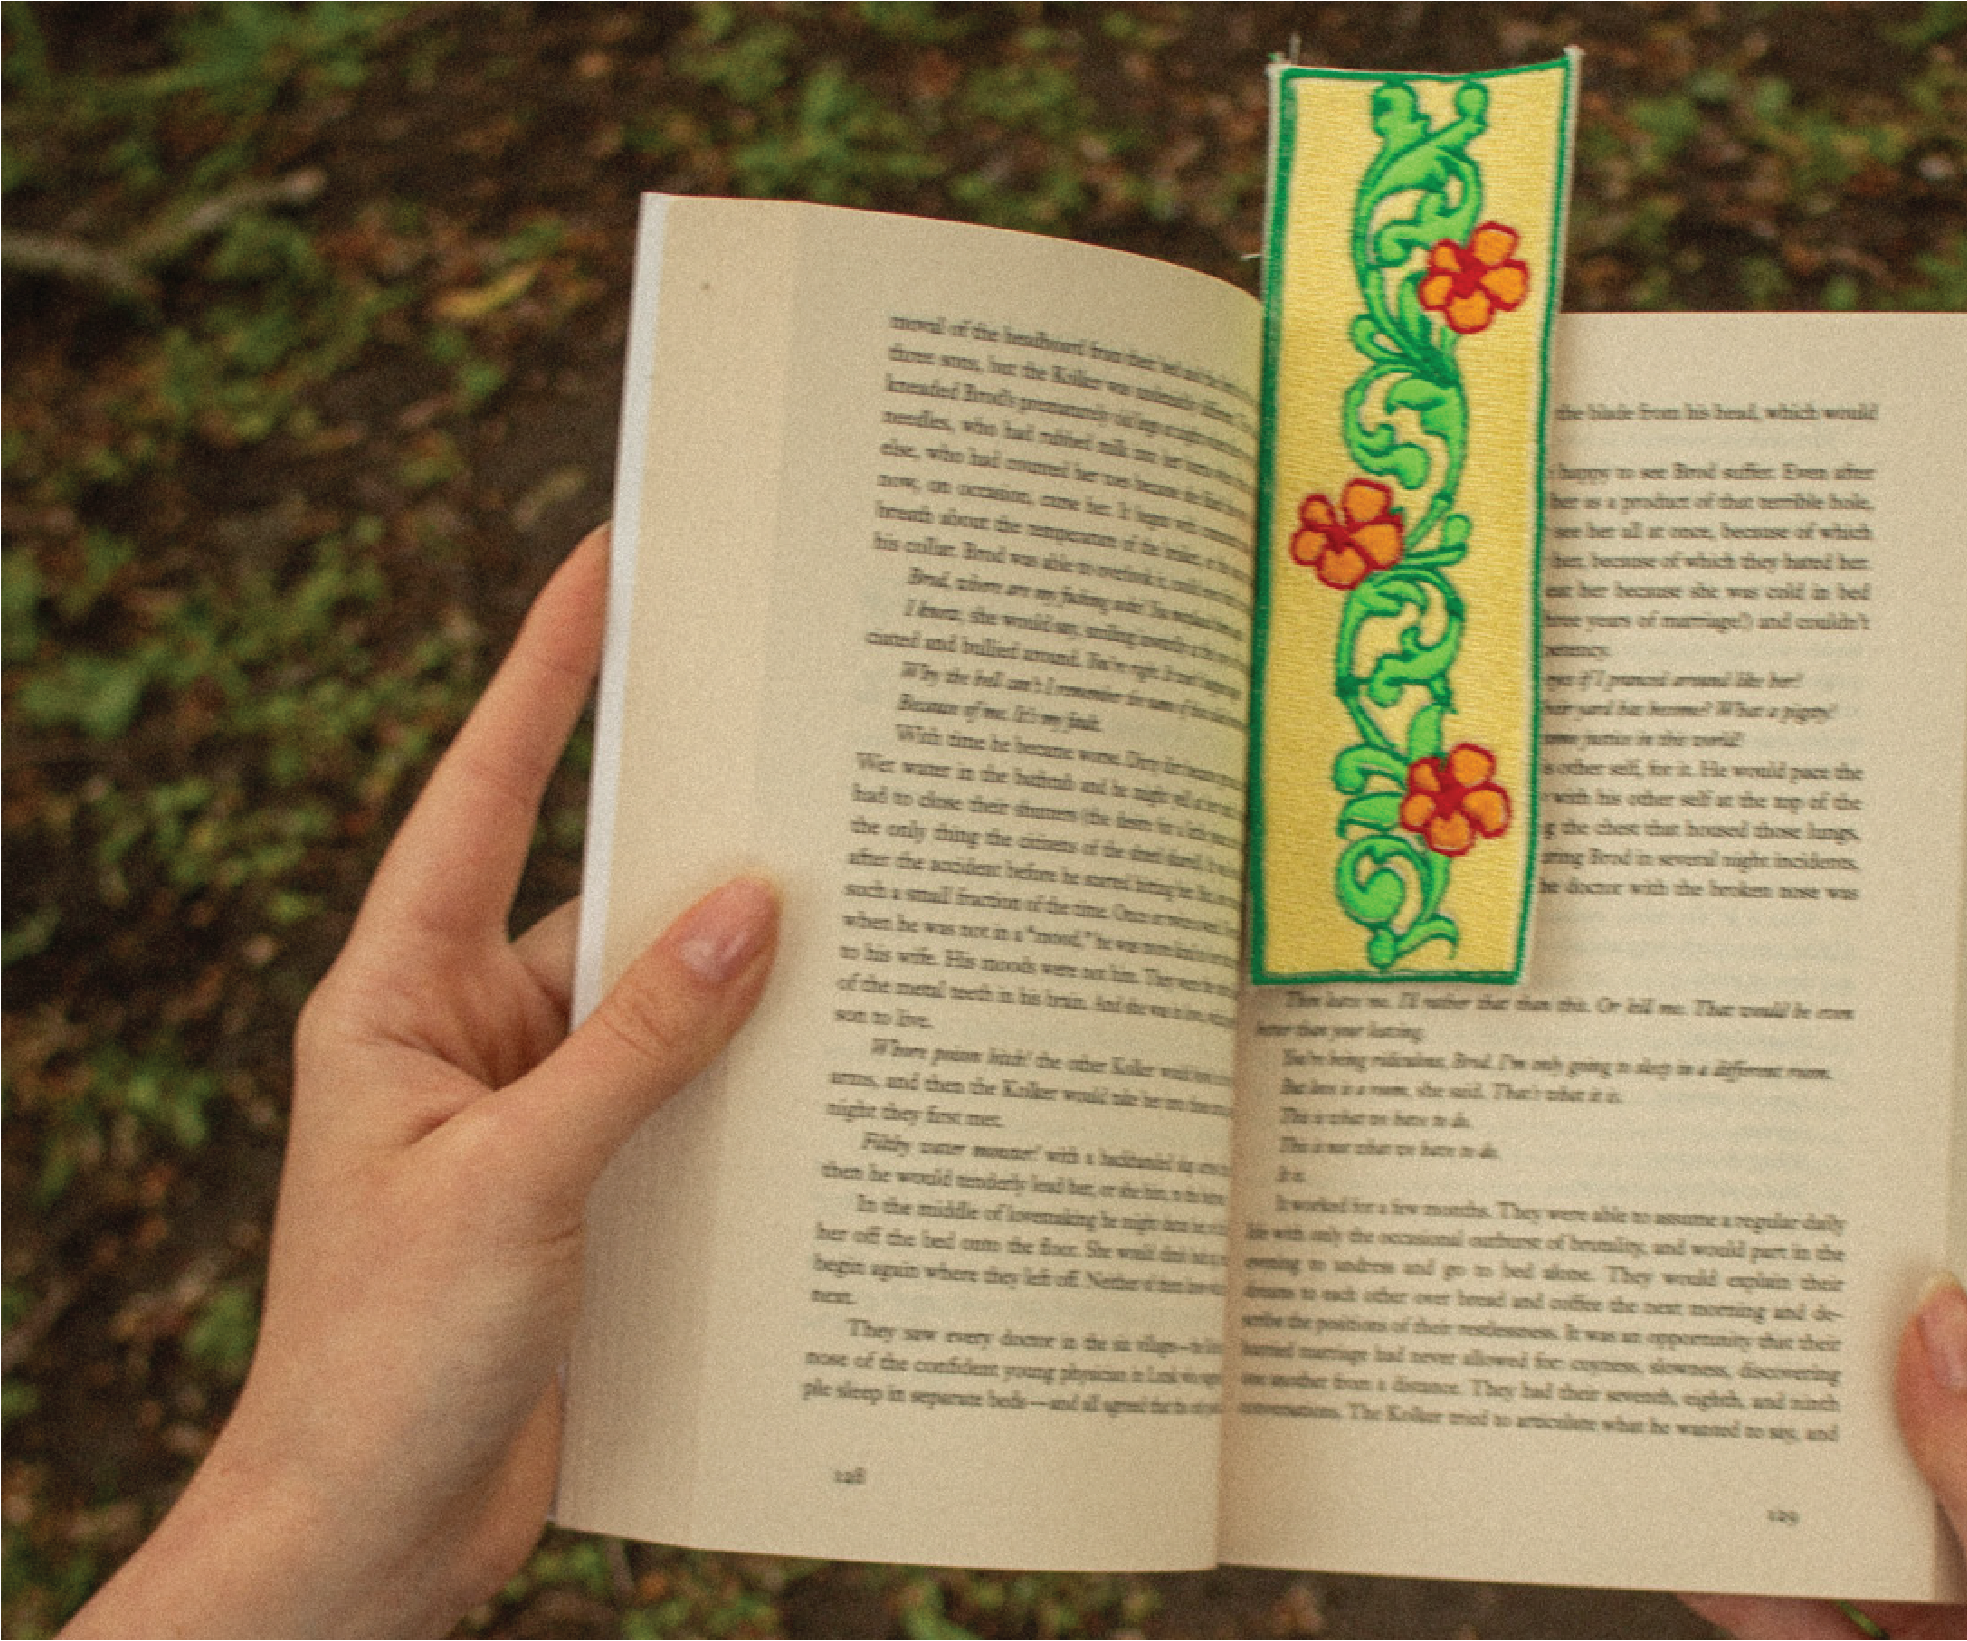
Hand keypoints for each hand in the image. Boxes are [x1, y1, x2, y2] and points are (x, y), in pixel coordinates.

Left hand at [67, 529, 780, 1637]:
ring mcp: (530, 1118)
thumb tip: (749, 909)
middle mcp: (466, 1038)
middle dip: (703, 836)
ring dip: (749, 986)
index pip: (481, 796)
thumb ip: (637, 1042)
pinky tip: (844, 1076)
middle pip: (603, 895)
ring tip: (869, 917)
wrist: (366, 1539)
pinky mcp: (586, 1195)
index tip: (608, 563)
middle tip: (812, 738)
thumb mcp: (514, 1181)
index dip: (545, 674)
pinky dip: (755, 1088)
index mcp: (399, 999)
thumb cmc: (384, 1359)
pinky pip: (686, 1103)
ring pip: (664, 1007)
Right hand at [1684, 1248, 1966, 1638]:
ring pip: (1861, 1528)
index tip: (1908, 1208)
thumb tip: (1936, 1325)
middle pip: (1941, 1444)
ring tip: (1713, 1381)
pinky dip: (1747, 1583)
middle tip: (1784, 1270)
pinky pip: (1807, 1622)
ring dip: (1790, 1466)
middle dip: (1862, 1366)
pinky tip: (1690, 1537)